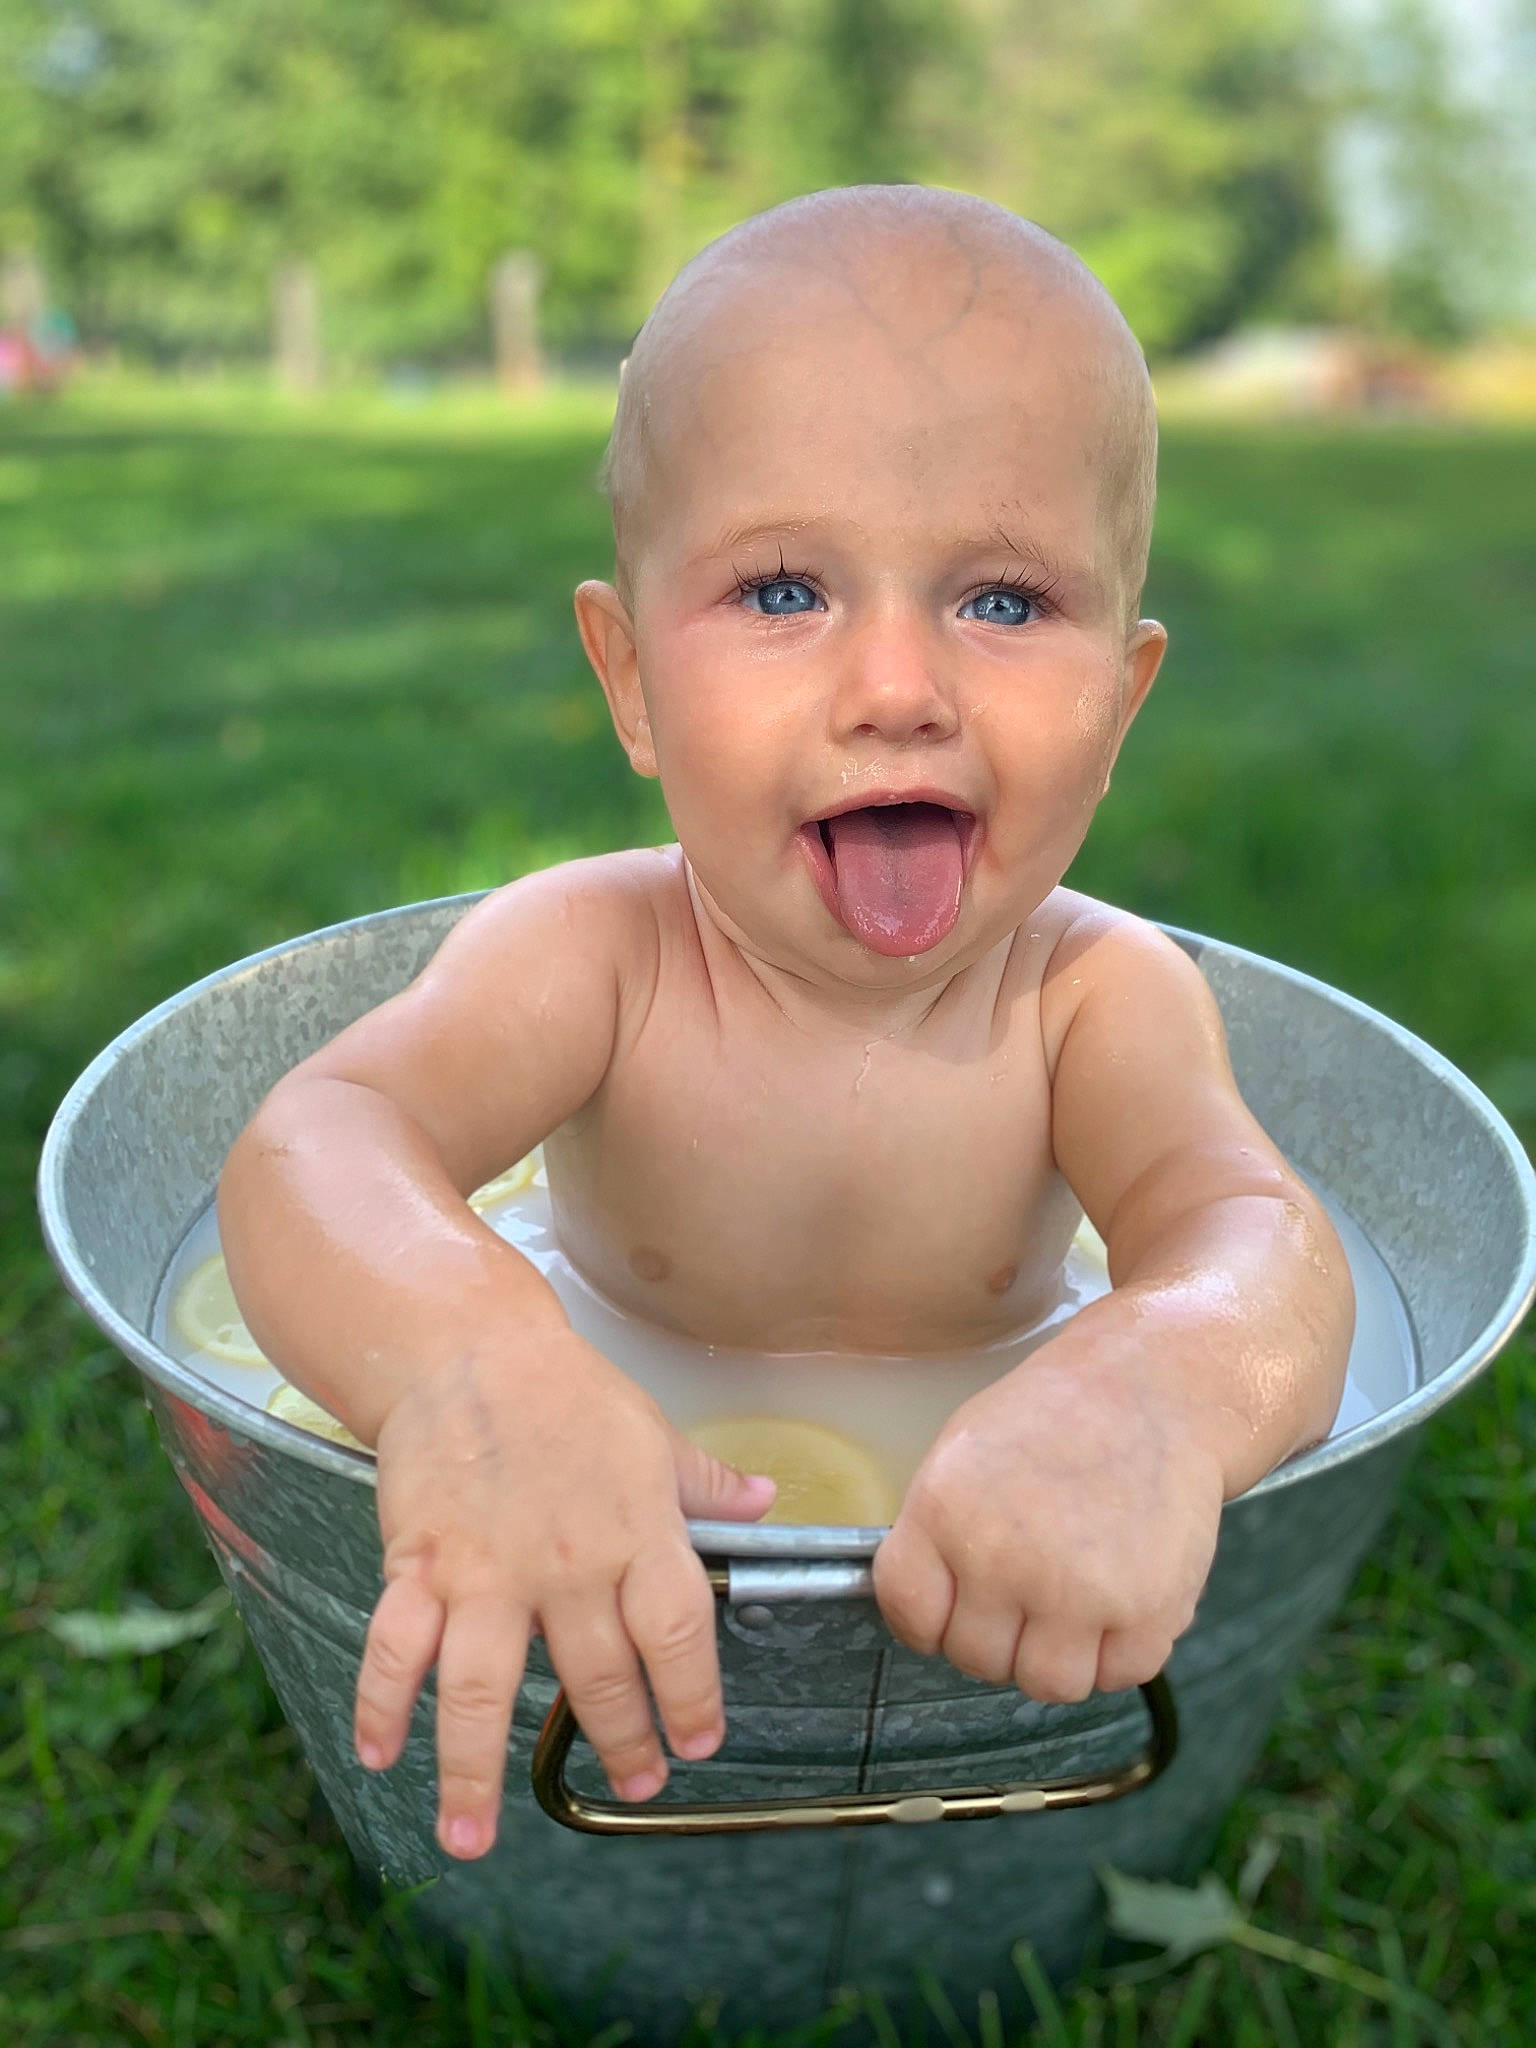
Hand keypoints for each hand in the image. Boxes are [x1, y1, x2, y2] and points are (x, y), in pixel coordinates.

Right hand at [351, 1329, 774, 1858]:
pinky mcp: (418, 1563)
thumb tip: (764, 1500)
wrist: (469, 1347)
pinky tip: (380, 1754)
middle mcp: (566, 1563)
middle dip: (618, 1740)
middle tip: (632, 1784)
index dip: (693, 1696)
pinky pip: (396, 1646)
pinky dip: (380, 1703)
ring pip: (481, 1688)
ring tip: (472, 1838)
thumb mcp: (653, 1433)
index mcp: (635, 1531)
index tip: (699, 1742)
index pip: (678, 1634)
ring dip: (473, 1771)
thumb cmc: (566, 1391)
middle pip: (595, 1676)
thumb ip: (707, 1482)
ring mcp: (486, 1570)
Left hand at [873, 1348, 1222, 1699]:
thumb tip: (927, 1614)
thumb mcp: (964, 1452)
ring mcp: (1076, 1592)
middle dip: (999, 1636)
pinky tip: (1121, 1595)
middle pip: (978, 1659)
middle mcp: (1003, 1559)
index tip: (952, 1610)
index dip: (930, 1621)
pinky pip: (1119, 1675)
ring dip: (1058, 1654)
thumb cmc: (1055, 1418)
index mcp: (945, 1512)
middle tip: (1027, 1591)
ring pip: (1048, 1684)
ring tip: (1074, 1601)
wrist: (1153, 1389)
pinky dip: (1120, 1649)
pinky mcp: (1146, 1610)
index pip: (910, 1614)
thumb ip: (936, 1535)